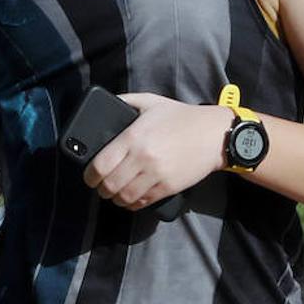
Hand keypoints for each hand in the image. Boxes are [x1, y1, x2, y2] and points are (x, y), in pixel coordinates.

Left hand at [83, 93, 229, 210]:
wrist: (214, 134)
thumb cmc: (182, 117)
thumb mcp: (152, 101)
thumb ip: (126, 100)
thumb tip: (107, 104)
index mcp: (134, 136)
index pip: (100, 165)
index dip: (89, 176)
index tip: (89, 177)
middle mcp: (143, 157)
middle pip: (109, 185)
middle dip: (101, 189)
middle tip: (102, 186)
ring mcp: (156, 174)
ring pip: (124, 197)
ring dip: (116, 198)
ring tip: (116, 193)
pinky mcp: (169, 187)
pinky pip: (143, 202)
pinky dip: (133, 204)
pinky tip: (132, 198)